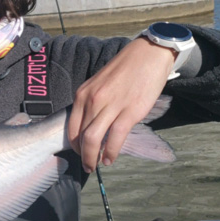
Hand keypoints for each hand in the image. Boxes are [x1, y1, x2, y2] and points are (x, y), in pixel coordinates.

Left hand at [67, 37, 174, 172]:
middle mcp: (92, 100)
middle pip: (80, 136)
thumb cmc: (126, 69)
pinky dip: (111, 152)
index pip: (71, 127)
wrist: (148, 54)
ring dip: (93, 158)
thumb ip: (93, 102)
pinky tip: (110, 158)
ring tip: (97, 166)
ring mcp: (110, 106)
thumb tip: (91, 124)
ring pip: (93, 140)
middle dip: (82, 155)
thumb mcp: (99, 83)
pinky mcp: (129, 112)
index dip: (74, 145)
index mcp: (83, 94)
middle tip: (88, 166)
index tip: (80, 153)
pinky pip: (114, 138)